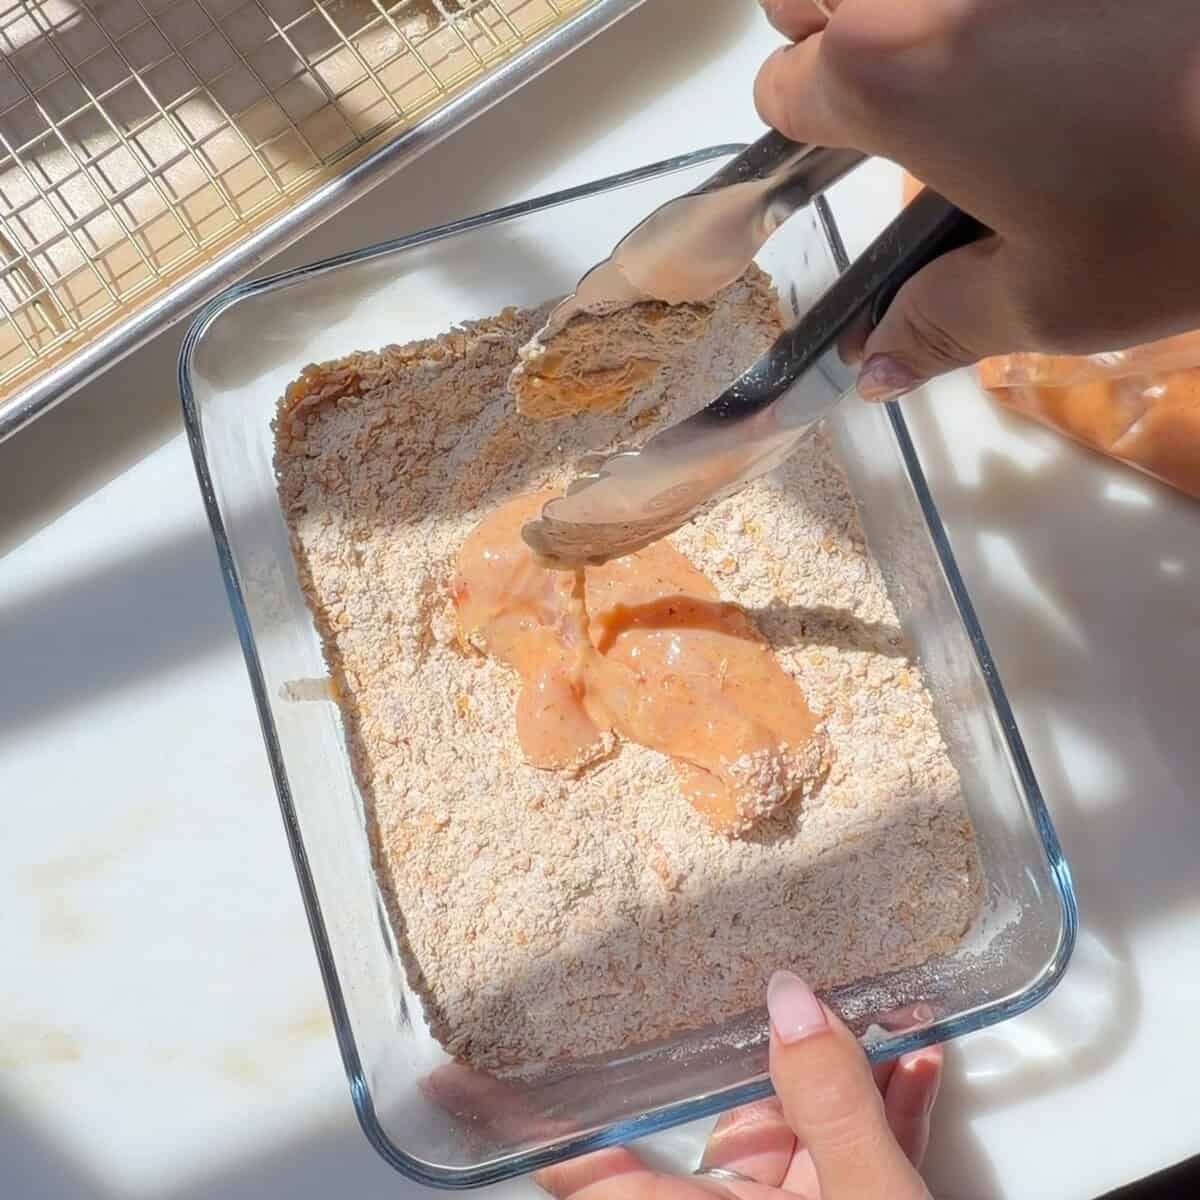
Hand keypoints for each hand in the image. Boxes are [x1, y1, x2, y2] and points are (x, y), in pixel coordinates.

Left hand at [535, 971, 939, 1199]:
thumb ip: (829, 1103)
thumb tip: (791, 997)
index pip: (587, 1165)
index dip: (530, 1115)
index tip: (462, 1063)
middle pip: (730, 1121)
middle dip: (768, 1048)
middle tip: (768, 969)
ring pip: (804, 1136)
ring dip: (847, 1075)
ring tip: (873, 1001)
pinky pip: (856, 1163)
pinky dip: (887, 1118)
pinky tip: (920, 1063)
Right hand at [754, 0, 1199, 397]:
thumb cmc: (1187, 209)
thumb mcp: (1053, 296)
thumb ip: (938, 325)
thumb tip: (869, 373)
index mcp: (891, 77)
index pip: (782, 88)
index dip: (807, 135)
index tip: (851, 160)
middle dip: (825, 32)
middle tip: (894, 90)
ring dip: (897, 9)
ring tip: (974, 60)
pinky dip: (991, 8)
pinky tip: (1056, 38)